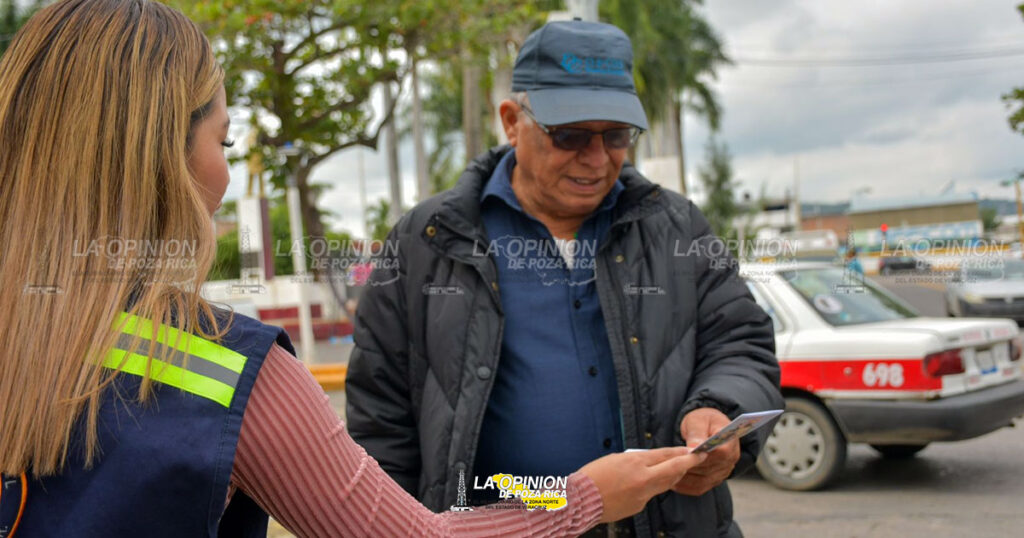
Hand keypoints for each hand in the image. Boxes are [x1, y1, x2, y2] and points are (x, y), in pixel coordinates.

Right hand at [578, 447, 706, 522]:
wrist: (580, 500)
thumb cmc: (593, 476)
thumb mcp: (615, 459)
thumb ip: (636, 460)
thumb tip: (651, 462)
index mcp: (635, 462)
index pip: (666, 455)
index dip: (682, 453)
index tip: (695, 451)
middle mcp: (643, 479)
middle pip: (673, 470)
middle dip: (686, 464)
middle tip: (695, 459)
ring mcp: (642, 495)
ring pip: (665, 484)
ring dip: (672, 476)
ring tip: (677, 469)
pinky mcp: (639, 506)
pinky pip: (650, 495)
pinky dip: (650, 488)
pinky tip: (642, 485)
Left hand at [673, 407, 740, 495]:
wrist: (707, 428)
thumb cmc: (703, 421)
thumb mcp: (698, 421)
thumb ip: (697, 433)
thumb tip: (694, 446)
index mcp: (730, 442)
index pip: (720, 454)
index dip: (702, 456)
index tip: (684, 454)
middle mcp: (730, 460)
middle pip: (708, 469)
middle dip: (688, 467)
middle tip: (667, 466)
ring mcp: (723, 472)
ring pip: (702, 481)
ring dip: (684, 478)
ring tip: (666, 474)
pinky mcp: (714, 480)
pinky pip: (699, 488)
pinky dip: (685, 486)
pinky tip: (671, 481)